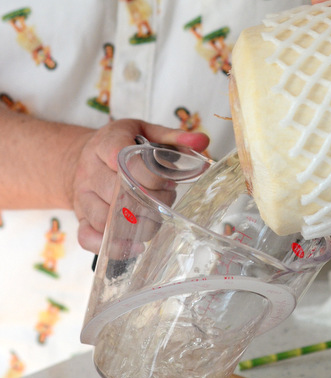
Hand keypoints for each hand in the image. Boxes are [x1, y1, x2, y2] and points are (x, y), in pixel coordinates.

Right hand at [70, 118, 208, 252]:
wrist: (85, 157)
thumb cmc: (122, 146)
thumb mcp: (146, 132)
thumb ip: (173, 137)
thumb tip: (202, 141)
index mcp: (106, 143)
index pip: (120, 158)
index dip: (147, 173)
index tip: (167, 179)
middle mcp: (89, 171)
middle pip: (117, 192)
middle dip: (149, 199)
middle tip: (166, 196)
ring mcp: (83, 196)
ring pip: (105, 218)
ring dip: (137, 224)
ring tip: (154, 216)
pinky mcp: (81, 218)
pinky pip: (88, 237)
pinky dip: (112, 245)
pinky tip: (134, 245)